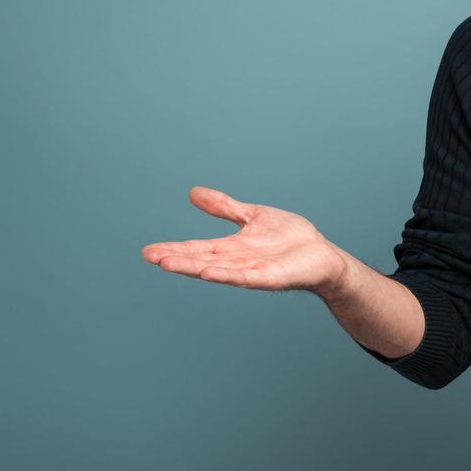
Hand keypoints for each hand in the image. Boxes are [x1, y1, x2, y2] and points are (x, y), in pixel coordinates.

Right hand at [140, 186, 349, 292]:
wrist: (321, 254)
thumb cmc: (290, 238)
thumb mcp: (252, 216)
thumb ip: (225, 208)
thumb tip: (193, 193)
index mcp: (231, 248)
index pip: (197, 248)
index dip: (174, 249)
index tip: (148, 251)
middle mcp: (237, 262)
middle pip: (201, 260)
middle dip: (176, 259)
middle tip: (150, 257)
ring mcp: (253, 271)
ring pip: (218, 270)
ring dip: (194, 268)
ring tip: (169, 265)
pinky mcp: (270, 277)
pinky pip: (246, 277)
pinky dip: (227, 275)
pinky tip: (209, 273)